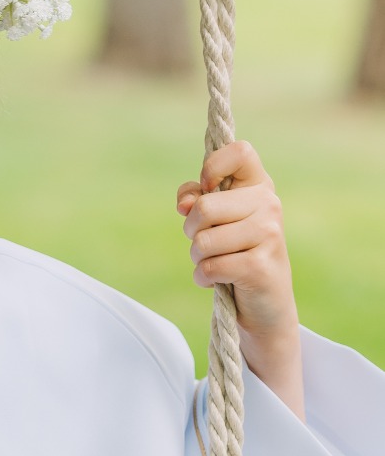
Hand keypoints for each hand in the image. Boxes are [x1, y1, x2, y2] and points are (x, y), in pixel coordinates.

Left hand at [177, 141, 303, 419]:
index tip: (207, 190)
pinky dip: (203, 277)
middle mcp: (269, 204)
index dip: (212, 168)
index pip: (239, 150)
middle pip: (204, 207)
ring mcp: (269, 234)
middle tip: (204, 241)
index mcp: (259, 184)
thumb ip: (195, 198)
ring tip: (214, 262)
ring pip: (203, 240)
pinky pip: (209, 267)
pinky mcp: (261, 266)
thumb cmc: (234, 253)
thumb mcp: (214, 220)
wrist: (265, 304)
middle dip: (191, 230)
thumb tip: (186, 202)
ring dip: (197, 257)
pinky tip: (217, 280)